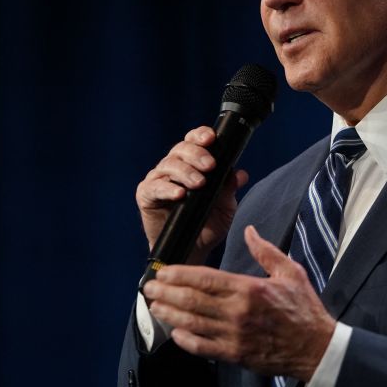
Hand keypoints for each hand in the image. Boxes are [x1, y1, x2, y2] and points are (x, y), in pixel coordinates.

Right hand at [135, 126, 248, 263]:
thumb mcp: (225, 206)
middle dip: (197, 154)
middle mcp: (174, 167)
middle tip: (210, 166)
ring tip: (199, 183)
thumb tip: (240, 174)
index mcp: (192, 163)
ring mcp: (158, 180)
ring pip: (169, 165)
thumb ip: (230, 188)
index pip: (194, 141)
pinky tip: (180, 194)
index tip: (211, 138)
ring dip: (185, 172)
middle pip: (181, 149)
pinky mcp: (146, 195)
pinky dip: (167, 189)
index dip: (201, 135)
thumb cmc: (208, 224)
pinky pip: (154, 187)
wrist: (193, 250)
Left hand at [142, 226, 335, 380]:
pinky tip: (174, 332)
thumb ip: (265, 251)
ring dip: (169, 314)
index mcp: (249, 288)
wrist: (316, 348)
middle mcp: (237, 312)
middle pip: (192, 300)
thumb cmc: (304, 309)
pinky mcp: (234, 355)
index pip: (205, 279)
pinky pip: (202, 347)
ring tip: (154, 306)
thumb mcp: (290, 272)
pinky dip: (185, 340)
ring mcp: (234, 335)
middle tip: (149, 287)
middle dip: (166, 293)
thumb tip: (249, 230)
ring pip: (192, 323)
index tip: (164, 271)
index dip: (179, 275)